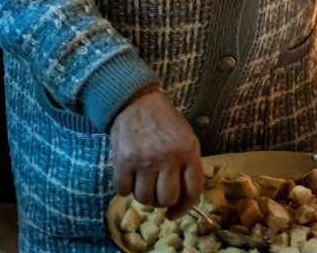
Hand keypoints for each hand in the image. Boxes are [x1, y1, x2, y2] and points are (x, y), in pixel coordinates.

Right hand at [110, 85, 203, 219]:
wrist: (136, 102)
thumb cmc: (164, 122)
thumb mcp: (186, 137)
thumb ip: (188, 165)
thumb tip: (185, 198)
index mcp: (189, 151)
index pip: (193, 190)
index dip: (185, 208)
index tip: (175, 214)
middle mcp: (169, 157)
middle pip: (167, 199)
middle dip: (162, 201)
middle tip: (156, 191)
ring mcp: (145, 160)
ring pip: (145, 199)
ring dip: (143, 195)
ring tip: (143, 181)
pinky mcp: (123, 161)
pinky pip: (123, 191)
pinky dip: (125, 188)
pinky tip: (129, 176)